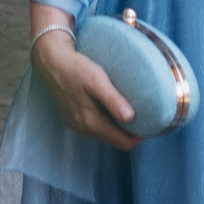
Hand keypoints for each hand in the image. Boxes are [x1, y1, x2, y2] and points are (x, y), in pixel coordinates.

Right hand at [32, 29, 141, 150]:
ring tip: (132, 111)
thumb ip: (113, 100)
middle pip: (114, 140)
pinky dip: (107, 121)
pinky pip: (95, 126)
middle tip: (146, 117)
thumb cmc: (75, 68)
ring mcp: (76, 124)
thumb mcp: (96, 80)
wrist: (50, 61)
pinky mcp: (72, 117)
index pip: (122, 142)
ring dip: (119, 127)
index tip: (152, 125)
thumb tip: (131, 118)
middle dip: (130, 133)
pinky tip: (113, 107)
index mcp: (90, 123)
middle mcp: (83, 129)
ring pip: (105, 133)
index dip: (139, 137)